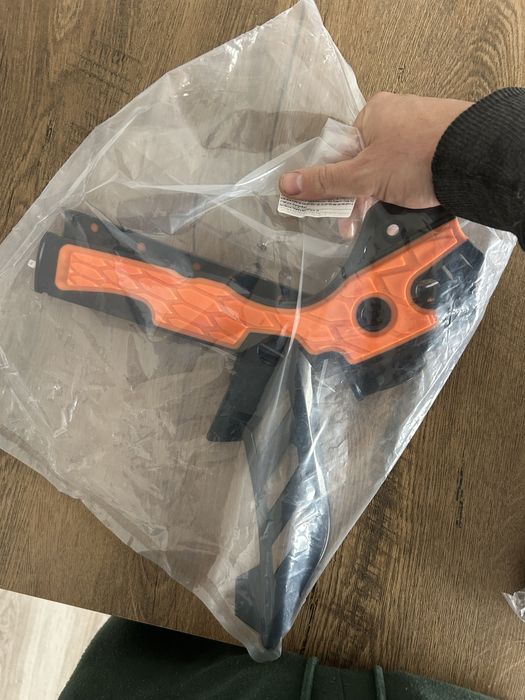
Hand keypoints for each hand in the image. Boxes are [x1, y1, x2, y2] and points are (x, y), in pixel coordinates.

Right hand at [279, 92, 472, 208]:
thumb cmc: (415, 158)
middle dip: (356, 194)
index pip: (340, 150)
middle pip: (362, 160)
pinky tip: (406, 203)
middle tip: (353, 223)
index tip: (334, 209)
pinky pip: (410, 167)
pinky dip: (403, 187)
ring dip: (378, 195)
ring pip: (386, 167)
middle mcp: (395, 115)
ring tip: (380, 217)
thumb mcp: (363, 175)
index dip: (334, 182)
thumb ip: (325, 182)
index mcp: (372, 113)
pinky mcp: (438, 144)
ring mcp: (419, 128)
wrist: (475, 157)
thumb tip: (285, 184)